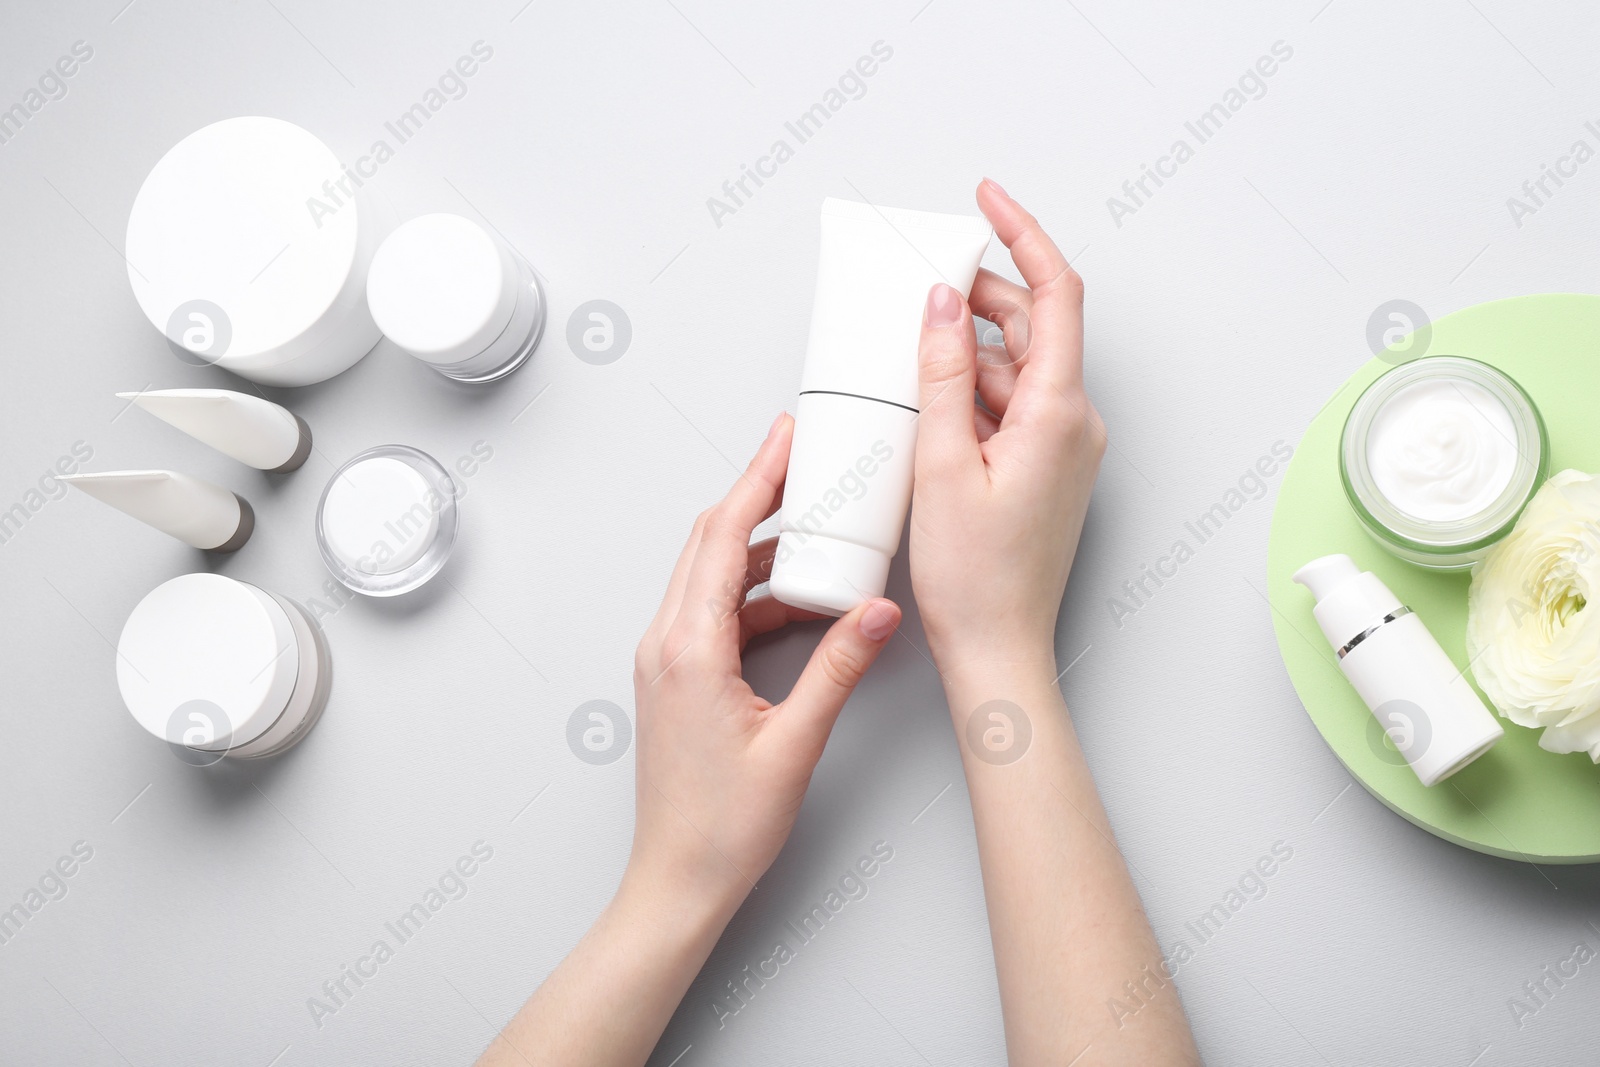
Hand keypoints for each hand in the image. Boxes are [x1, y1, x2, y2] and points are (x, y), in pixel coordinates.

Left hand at [626, 412, 902, 918]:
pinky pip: (713, 611)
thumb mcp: (795, 742)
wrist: (677, 881)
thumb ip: (839, 670)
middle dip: (757, 494)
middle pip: (709, 542)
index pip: (721, 537)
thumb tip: (877, 612)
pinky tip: (798, 599)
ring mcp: (666, 660)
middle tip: (800, 458)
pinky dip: (753, 591)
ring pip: (710, 575)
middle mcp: (666, 644)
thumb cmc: (722, 827)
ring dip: (758, 546)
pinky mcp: (677, 678)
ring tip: (813, 528)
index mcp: (687, 649)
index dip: (757, 479)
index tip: (785, 439)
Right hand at [909, 179, 1104, 681]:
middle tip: (920, 276)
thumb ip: (941, 375)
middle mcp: (1073, 422)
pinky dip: (972, 389)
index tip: (986, 198)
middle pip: (1032, 326)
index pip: (1054, 294)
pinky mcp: (1045, 469)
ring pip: (1018, 367)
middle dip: (979, 292)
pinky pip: (1011, 406)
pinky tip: (927, 396)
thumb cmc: (975, 579)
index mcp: (1059, 413)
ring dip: (969, 346)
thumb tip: (938, 304)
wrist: (998, 650)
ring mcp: (1062, 447)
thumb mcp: (942, 464)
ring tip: (909, 342)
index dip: (1022, 234)